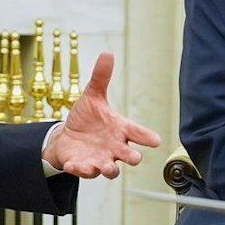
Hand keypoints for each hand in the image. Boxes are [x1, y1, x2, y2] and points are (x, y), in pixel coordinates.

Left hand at [43, 52, 161, 179]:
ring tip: (107, 167)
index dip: (147, 137)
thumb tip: (107, 53)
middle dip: (132, 157)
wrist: (68, 136)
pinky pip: (84, 171)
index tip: (156, 141)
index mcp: (120, 129)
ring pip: (110, 169)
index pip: (137, 132)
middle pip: (129, 155)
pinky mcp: (84, 166)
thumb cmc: (87, 118)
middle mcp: (114, 147)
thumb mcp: (92, 96)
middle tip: (135, 158)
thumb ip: (101, 77)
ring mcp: (100, 159)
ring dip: (109, 169)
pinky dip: (79, 169)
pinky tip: (71, 165)